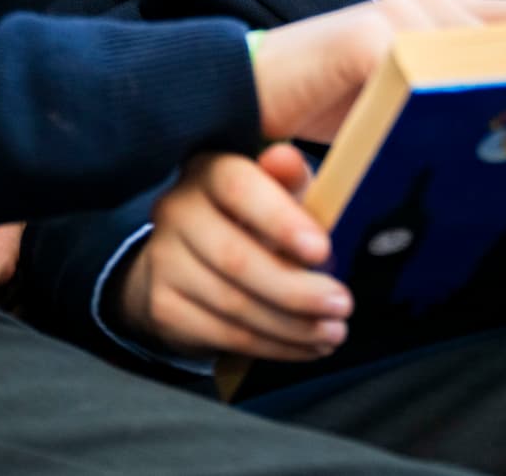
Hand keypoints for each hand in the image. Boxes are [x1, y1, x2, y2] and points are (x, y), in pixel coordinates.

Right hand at [116, 144, 350, 360]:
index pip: (237, 187)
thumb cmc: (249, 220)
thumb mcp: (276, 194)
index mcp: (207, 171)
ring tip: (333, 332)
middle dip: (296, 289)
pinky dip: (272, 346)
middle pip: (235, 257)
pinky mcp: (163, 305)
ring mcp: (163, 258)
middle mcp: (176, 209)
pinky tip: (303, 346)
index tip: (323, 251)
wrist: (187, 262)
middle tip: (342, 305)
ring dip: (292, 325)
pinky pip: (224, 334)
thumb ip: (289, 179)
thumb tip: (287, 159)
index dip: (280, 219)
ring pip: (233, 303)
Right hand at [252, 0, 505, 142]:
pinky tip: (470, 143)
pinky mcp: (368, 38)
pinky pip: (431, 73)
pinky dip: (453, 109)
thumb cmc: (326, 103)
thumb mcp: (407, 96)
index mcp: (445, 11)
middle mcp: (429, 2)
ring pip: (488, 58)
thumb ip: (456, 94)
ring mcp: (400, 13)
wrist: (245, 88)